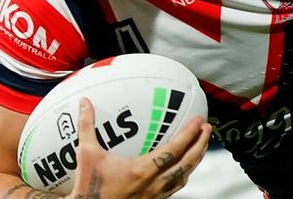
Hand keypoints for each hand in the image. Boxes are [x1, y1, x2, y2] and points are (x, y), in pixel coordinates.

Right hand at [69, 97, 211, 198]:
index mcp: (141, 170)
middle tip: (208, 129)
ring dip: (195, 160)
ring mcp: (155, 196)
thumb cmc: (88, 187)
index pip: (173, 150)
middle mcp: (153, 184)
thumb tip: (85, 103)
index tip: (199, 121)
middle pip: (186, 164)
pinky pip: (175, 187)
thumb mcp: (87, 154)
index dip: (189, 135)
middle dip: (200, 145)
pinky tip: (183, 168)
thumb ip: (87, 126)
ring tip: (201, 145)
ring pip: (183, 177)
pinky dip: (183, 174)